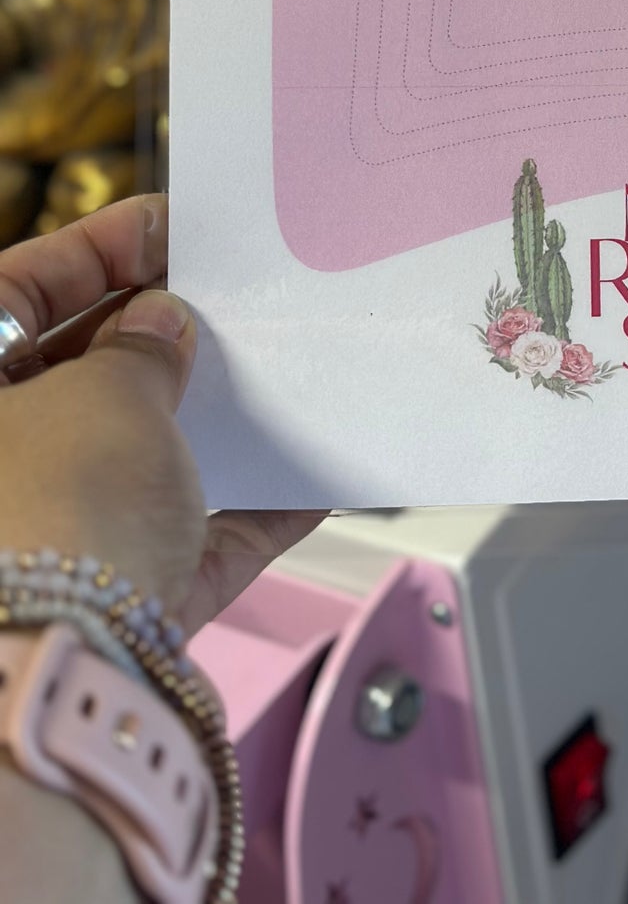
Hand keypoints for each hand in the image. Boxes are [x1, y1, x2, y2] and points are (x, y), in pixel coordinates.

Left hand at [0, 194, 324, 630]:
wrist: (61, 688)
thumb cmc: (51, 517)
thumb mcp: (105, 391)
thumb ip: (141, 346)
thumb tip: (159, 327)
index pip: (15, 291)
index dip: (99, 249)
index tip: (173, 227)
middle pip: (71, 377)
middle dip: (156, 339)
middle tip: (225, 299)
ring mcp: (41, 545)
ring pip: (129, 463)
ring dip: (200, 423)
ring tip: (274, 376)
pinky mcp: (104, 613)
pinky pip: (185, 544)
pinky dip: (245, 515)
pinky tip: (311, 480)